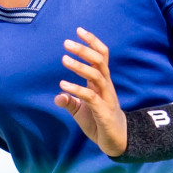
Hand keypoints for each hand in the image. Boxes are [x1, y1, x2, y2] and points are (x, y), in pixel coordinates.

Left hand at [55, 27, 127, 157]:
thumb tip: (57, 96)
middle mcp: (105, 86)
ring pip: (96, 76)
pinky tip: (63, 85)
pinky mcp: (103, 111)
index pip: (100, 56)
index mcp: (101, 82)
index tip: (79, 30)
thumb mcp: (81, 111)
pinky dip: (76, 89)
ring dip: (80, 66)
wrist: (115, 141)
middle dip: (84, 50)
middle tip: (66, 43)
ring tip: (64, 59)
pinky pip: (90, 96)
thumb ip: (70, 101)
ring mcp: (106, 98)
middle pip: (99, 61)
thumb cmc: (98, 122)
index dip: (92, 42)